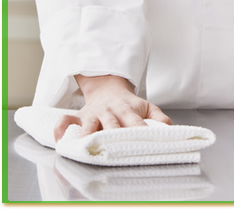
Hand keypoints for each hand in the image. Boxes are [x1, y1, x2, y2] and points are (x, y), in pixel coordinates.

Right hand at [54, 75, 171, 141]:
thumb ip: (159, 118)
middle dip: (112, 134)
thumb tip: (170, 129)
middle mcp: (110, 112)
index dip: (139, 131)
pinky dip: (61, 128)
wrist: (109, 88)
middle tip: (113, 147)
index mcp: (128, 110)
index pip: (135, 122)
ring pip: (89, 123)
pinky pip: (66, 120)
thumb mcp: (147, 107)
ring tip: (84, 145)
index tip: (143, 141)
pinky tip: (60, 140)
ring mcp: (94, 114)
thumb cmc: (129, 103)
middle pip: (112, 124)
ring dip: (87, 134)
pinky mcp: (79, 115)